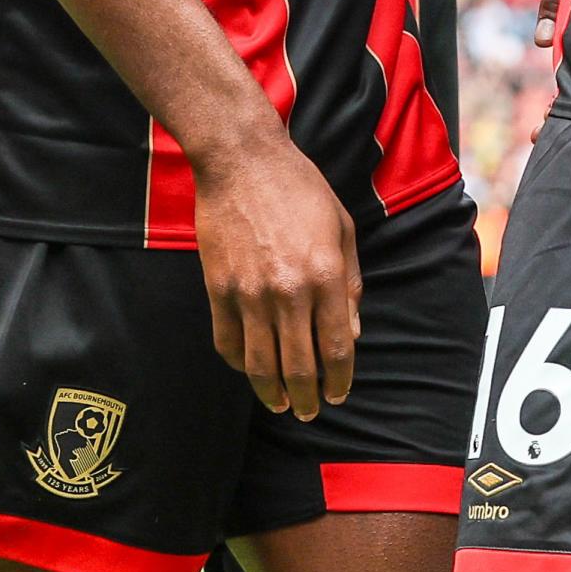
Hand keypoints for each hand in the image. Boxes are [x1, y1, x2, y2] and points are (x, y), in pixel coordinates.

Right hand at [192, 131, 361, 418]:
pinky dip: (238, 364)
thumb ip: (349, 283)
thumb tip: (352, 332)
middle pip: (299, 366)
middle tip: (309, 411)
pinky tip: (249, 368)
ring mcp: (249, 292)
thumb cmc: (298, 187)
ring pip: (261, 364)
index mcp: (325, 275)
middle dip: (307, 398)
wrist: (241, 160)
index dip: (340, 380)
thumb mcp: (341, 227)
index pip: (337, 348)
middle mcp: (289, 291)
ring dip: (272, 393)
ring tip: (280, 404)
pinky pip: (227, 341)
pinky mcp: (218, 288)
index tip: (338, 394)